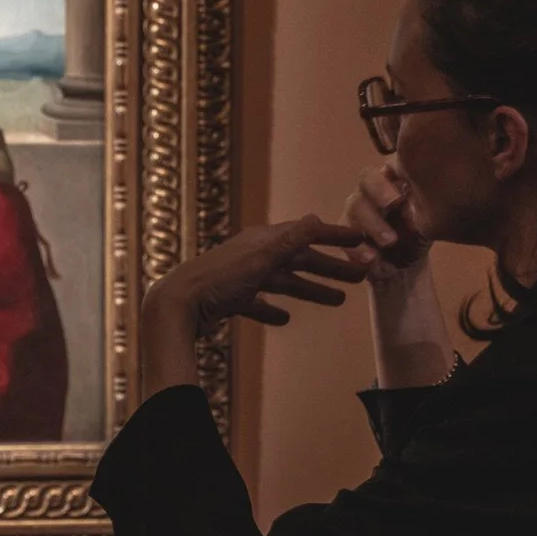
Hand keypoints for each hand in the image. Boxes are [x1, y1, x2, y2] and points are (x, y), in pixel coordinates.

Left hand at [146, 214, 370, 332]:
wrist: (175, 306)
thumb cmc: (217, 280)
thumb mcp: (258, 259)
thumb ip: (289, 241)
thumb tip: (317, 218)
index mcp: (262, 241)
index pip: (306, 234)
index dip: (334, 236)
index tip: (361, 239)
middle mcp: (253, 254)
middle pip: (299, 259)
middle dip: (330, 266)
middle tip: (361, 275)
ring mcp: (241, 277)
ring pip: (284, 282)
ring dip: (311, 289)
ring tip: (338, 301)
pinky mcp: (230, 300)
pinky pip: (258, 303)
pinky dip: (273, 309)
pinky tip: (285, 318)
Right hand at [340, 160, 428, 281]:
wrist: (404, 269)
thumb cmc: (417, 235)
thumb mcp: (428, 222)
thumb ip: (422, 210)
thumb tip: (411, 207)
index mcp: (393, 181)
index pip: (389, 166)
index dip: (395, 174)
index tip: (402, 195)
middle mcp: (370, 190)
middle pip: (366, 179)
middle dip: (380, 191)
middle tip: (394, 205)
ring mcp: (354, 210)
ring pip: (354, 206)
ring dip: (372, 224)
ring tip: (390, 241)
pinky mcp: (344, 234)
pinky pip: (344, 235)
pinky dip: (358, 248)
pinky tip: (372, 258)